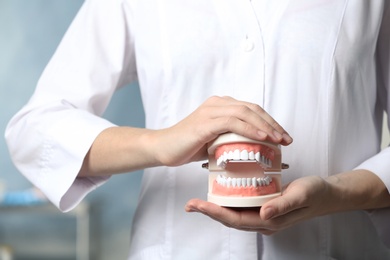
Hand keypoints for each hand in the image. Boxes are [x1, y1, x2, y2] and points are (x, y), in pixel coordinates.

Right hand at [153, 96, 292, 166]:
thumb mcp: (215, 141)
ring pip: (245, 113)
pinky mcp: (205, 123)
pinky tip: (262, 138)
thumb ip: (231, 138)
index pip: (252, 110)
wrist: (163, 148)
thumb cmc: (188, 146)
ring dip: (265, 127)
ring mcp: (210, 112)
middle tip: (287, 140)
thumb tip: (254, 148)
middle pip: (252, 109)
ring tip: (279, 140)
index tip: (283, 136)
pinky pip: (232, 122)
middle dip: (273, 124)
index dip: (270, 122)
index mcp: (220, 106)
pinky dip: (250, 130)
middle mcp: (217, 104)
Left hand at [185, 176, 333, 234]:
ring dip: (215, 209)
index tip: (198, 205)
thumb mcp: (301, 195)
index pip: (236, 219)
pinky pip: (241, 206)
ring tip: (198, 202)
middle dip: (208, 212)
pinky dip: (227, 202)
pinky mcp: (264, 206)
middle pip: (230, 219)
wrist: (327, 194)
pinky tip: (219, 194)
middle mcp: (263, 220)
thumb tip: (263, 214)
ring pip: (233, 214)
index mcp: (270, 220)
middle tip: (190, 204)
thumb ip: (282, 205)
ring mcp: (263, 215)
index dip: (215, 213)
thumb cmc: (315, 193)